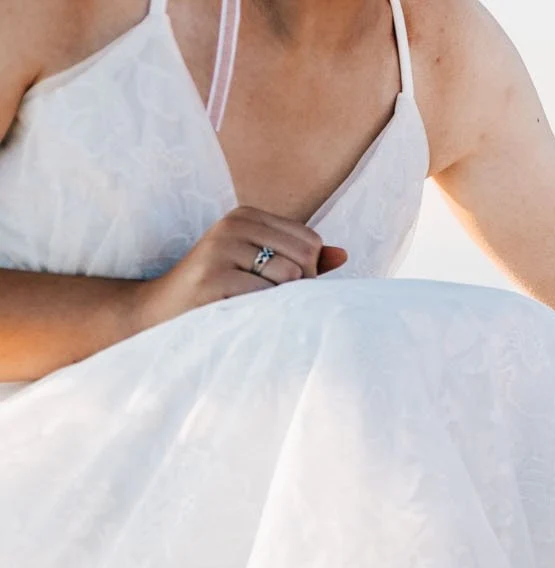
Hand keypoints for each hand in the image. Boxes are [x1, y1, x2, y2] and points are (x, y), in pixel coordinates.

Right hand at [134, 207, 347, 330]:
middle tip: (266, 299)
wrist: (159, 312)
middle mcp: (232, 225)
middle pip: (305, 257)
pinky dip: (265, 311)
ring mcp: (221, 249)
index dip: (307, 269)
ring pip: (291, 277)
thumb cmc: (219, 291)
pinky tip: (242, 313)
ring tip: (251, 306)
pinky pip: (268, 296)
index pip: (310, 240)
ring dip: (280, 302)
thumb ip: (301, 260)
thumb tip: (344, 254)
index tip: (277, 284)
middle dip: (299, 286)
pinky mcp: (214, 277)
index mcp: (245, 216)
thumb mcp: (258, 267)